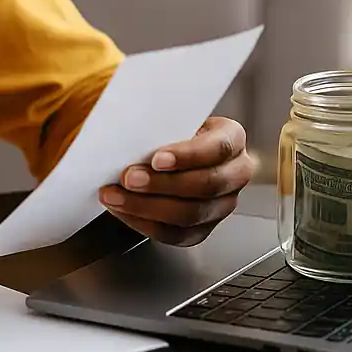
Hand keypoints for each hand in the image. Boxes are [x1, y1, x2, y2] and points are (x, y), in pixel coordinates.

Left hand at [98, 117, 254, 245]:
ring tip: (116, 196)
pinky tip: (124, 211)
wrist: (174, 152)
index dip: (187, 156)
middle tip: (129, 178)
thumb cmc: (174, 131)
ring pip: (190, 214)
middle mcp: (235, 173)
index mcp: (232, 139)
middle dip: (162, 184)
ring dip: (147, 207)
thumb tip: (128, 125)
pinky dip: (145, 224)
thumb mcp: (174, 118)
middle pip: (206, 185)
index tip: (156, 158)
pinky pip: (176, 234)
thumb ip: (161, 122)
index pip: (218, 148)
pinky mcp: (204, 228)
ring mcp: (223, 205)